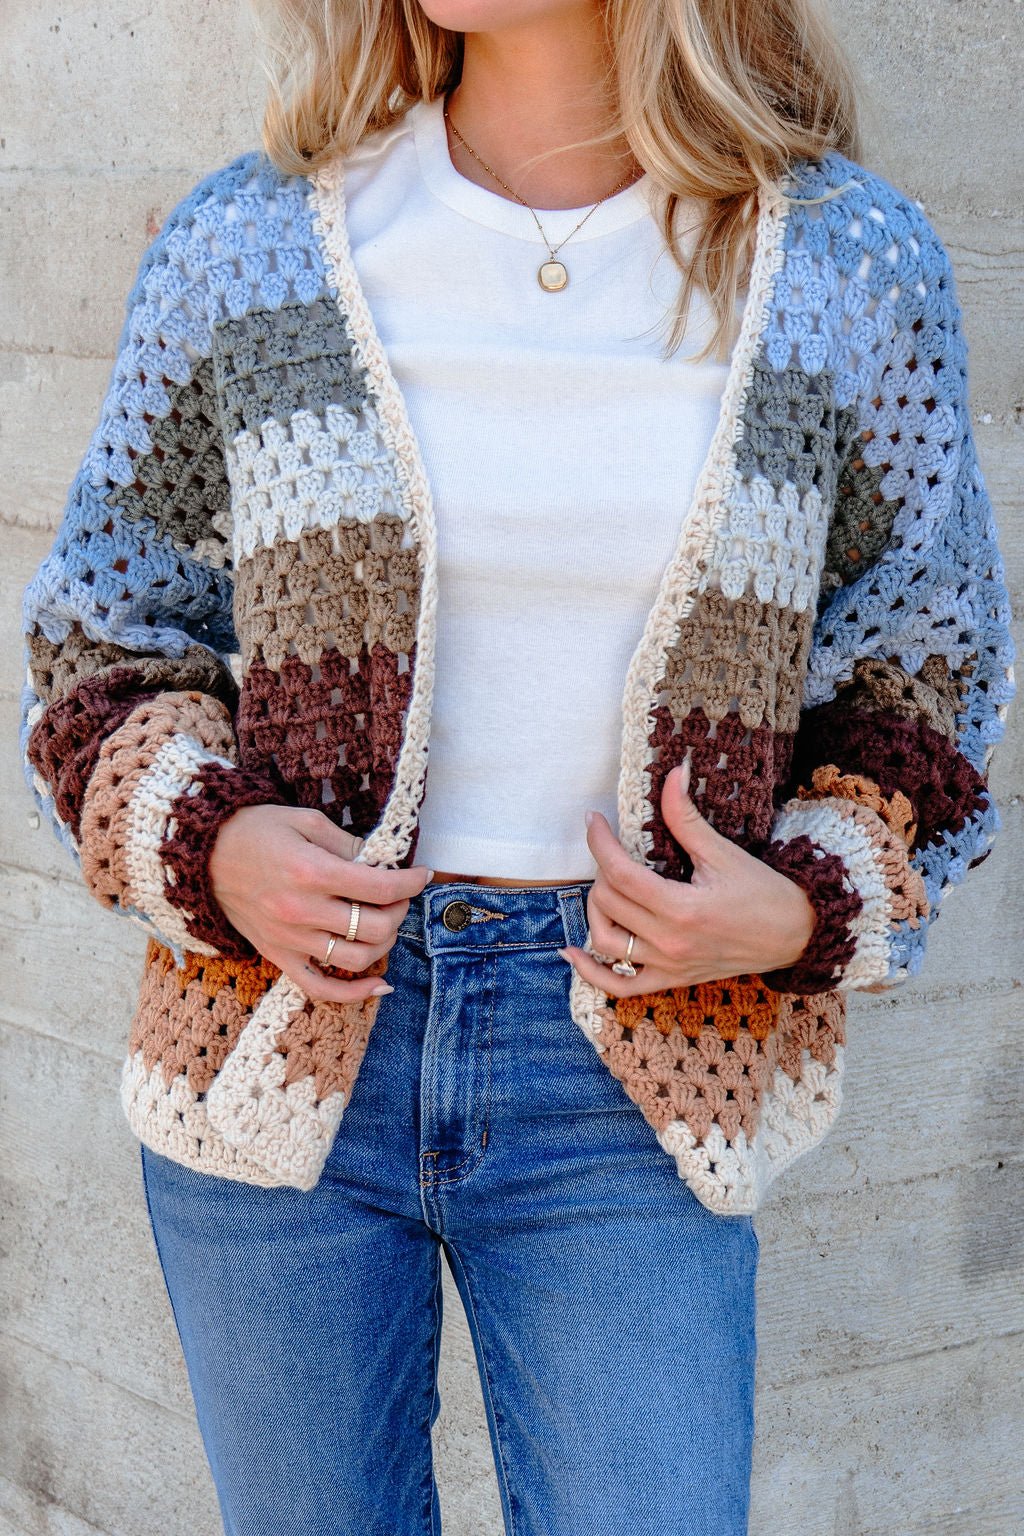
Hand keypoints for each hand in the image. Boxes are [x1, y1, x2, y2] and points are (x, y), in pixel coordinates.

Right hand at [209, 805, 432, 1002]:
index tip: (422, 875)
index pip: (380, 886)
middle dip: (400, 910)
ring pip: (357, 960)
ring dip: (384, 944)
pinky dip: (353, 994)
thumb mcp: (304, 821)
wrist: (200, 855)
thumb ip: (347, 844)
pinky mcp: (277, 956)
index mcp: (311, 872)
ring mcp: (289, 939)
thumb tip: (382, 863)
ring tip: (385, 923)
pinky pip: (320, 988)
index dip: (411, 881)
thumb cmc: (254, 831)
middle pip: (375, 927)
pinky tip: (379, 985)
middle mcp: (302, 911)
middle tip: (400, 895)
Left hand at [558, 757, 815, 994]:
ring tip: (606, 889)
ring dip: (595, 911)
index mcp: (682, 908)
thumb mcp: (724, 852)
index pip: (619, 872)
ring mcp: (668, 966)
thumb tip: (672, 773)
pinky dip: (590, 973)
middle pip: (608, 902)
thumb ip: (687, 817)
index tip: (594, 820)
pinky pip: (620, 987)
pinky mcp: (671, 981)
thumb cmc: (763, 893)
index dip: (599, 841)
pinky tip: (571, 952)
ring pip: (604, 942)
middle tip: (614, 852)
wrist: (795, 935)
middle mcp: (669, 942)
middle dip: (602, 870)